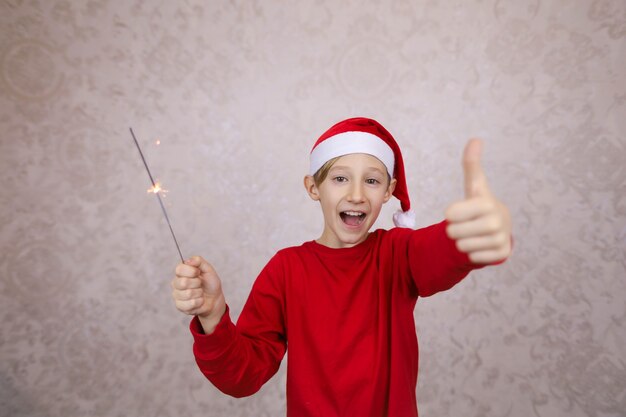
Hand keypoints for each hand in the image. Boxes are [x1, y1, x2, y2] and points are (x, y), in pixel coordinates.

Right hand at [172, 255, 225, 333]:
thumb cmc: (210, 283)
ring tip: (200, 293)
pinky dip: (199, 302)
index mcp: (181, 272)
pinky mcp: (179, 306)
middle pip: (183, 282)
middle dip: (197, 283)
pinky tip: (199, 301)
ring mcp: (177, 295)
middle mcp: (176, 283)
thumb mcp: (208, 269)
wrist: (215, 299)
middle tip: (200, 284)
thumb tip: (188, 260)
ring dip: (199, 293)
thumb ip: (199, 261)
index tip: (199, 273)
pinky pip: (190, 304)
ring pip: (188, 294)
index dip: (192, 271)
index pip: (179, 269)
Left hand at [445, 139, 511, 263]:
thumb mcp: (474, 185)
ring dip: (464, 242)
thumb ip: (471, 164)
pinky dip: (473, 253)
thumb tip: (475, 139)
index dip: (452, 214)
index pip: (450, 214)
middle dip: (456, 229)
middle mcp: (496, 222)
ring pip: (461, 246)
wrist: (500, 227)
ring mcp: (500, 239)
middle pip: (453, 232)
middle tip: (468, 224)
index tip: (462, 211)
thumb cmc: (481, 204)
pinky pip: (472, 258)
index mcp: (486, 203)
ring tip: (475, 233)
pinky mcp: (501, 254)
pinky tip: (482, 244)